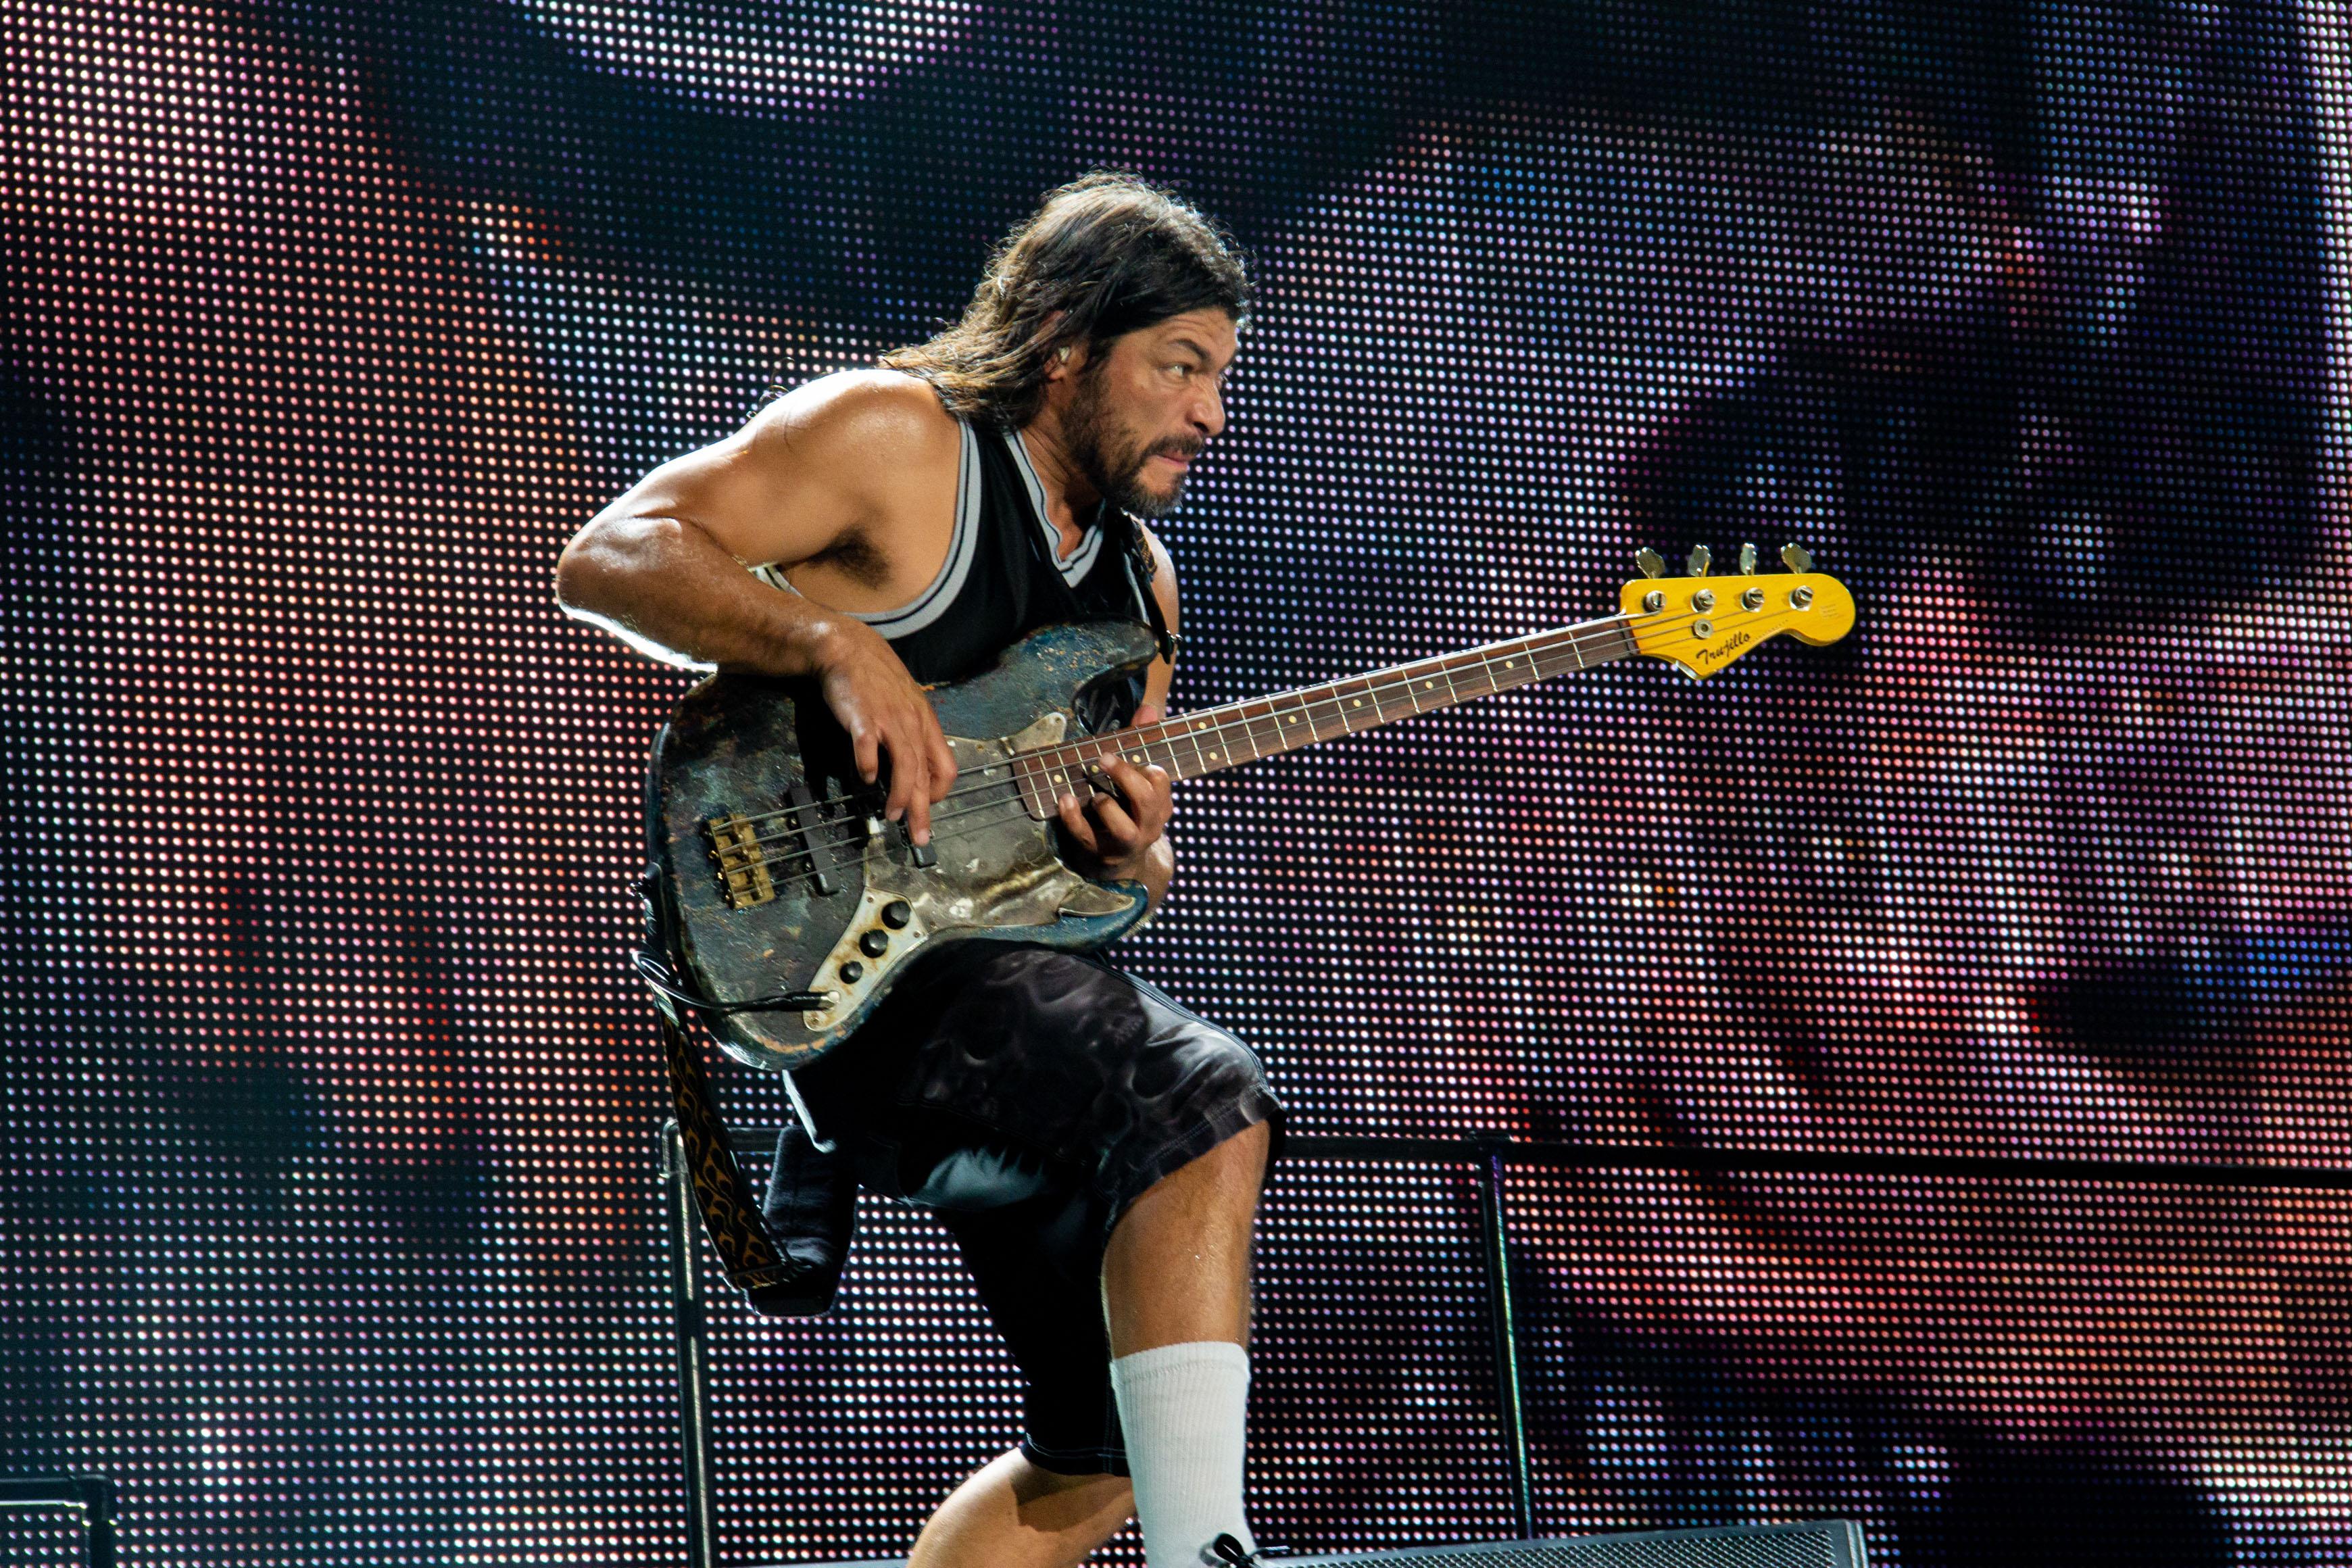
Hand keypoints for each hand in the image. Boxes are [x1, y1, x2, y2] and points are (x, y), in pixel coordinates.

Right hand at [810, 618, 957, 842]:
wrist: (848, 649)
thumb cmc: (876, 681)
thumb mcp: (905, 705)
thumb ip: (911, 735)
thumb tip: (912, 770)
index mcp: (925, 723)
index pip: (946, 766)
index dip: (939, 792)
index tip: (927, 806)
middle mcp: (912, 724)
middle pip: (925, 773)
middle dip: (923, 809)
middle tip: (919, 837)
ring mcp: (888, 720)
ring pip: (905, 765)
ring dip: (900, 795)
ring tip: (893, 815)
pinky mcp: (863, 717)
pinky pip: (869, 747)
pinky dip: (869, 766)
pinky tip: (867, 779)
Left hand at [1055, 734, 1173, 882]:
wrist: (1120, 861)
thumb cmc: (1128, 809)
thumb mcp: (1137, 780)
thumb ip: (1141, 743)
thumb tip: (1147, 708)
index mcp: (1160, 806)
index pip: (1161, 782)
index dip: (1149, 768)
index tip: (1132, 756)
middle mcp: (1147, 826)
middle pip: (1145, 803)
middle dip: (1125, 777)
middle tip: (1103, 758)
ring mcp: (1124, 843)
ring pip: (1122, 828)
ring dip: (1106, 804)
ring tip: (1094, 793)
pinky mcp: (1099, 852)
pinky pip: (1085, 837)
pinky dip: (1073, 817)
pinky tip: (1064, 799)